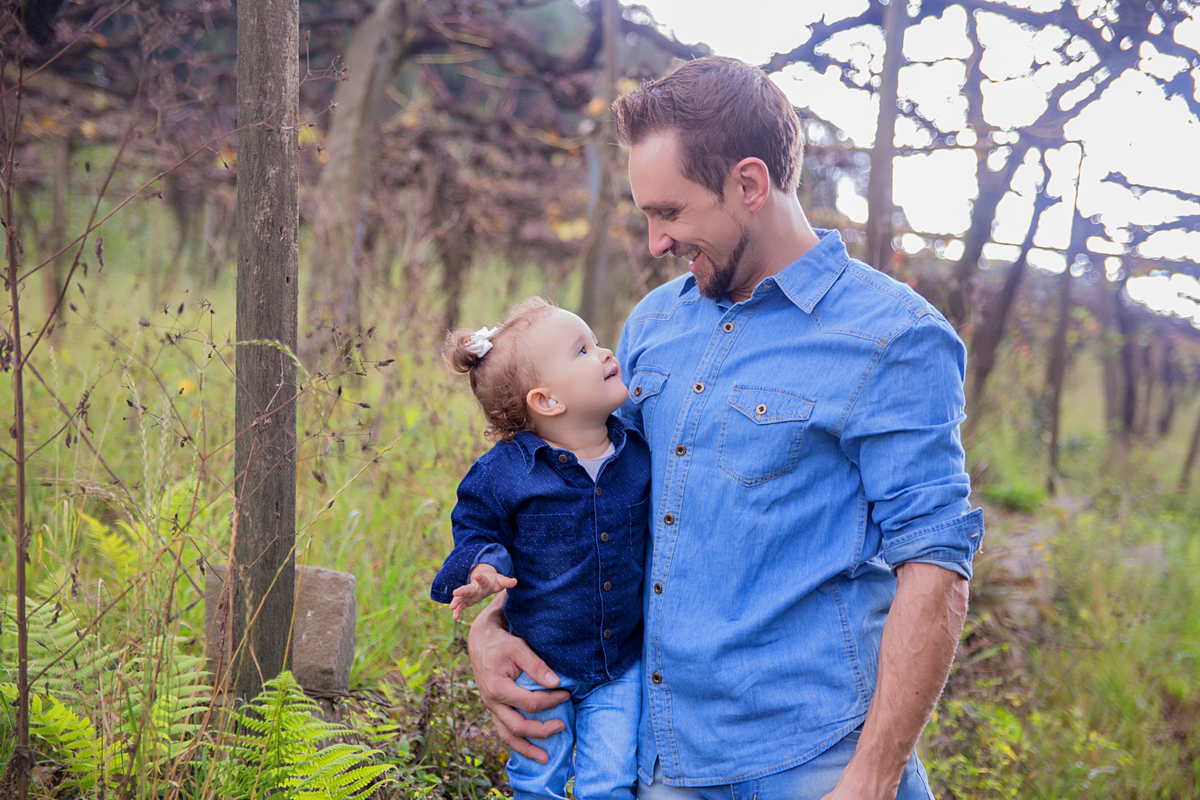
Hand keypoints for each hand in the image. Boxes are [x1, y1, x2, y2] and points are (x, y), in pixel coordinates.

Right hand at [449, 564, 517, 619]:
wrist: (484, 579)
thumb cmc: (494, 581)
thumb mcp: (501, 581)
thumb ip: (507, 582)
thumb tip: (515, 581)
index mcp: (484, 583)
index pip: (482, 580)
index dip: (480, 578)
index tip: (476, 574)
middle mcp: (475, 588)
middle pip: (468, 589)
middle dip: (462, 591)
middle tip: (455, 591)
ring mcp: (470, 595)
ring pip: (462, 598)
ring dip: (457, 602)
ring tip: (451, 607)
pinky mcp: (467, 601)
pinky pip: (461, 606)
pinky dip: (458, 610)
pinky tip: (454, 617)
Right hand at [468, 593, 570, 763]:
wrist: (481, 641)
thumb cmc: (502, 643)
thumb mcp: (519, 648)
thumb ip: (537, 666)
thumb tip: (556, 683)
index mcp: (498, 688)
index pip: (529, 703)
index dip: (551, 701)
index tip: (566, 694)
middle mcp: (492, 702)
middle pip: (517, 726)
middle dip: (541, 731)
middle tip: (562, 727)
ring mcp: (491, 708)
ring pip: (507, 735)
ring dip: (526, 749)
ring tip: (545, 759)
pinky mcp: (494, 708)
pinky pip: (505, 730)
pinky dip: (518, 741)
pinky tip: (531, 747)